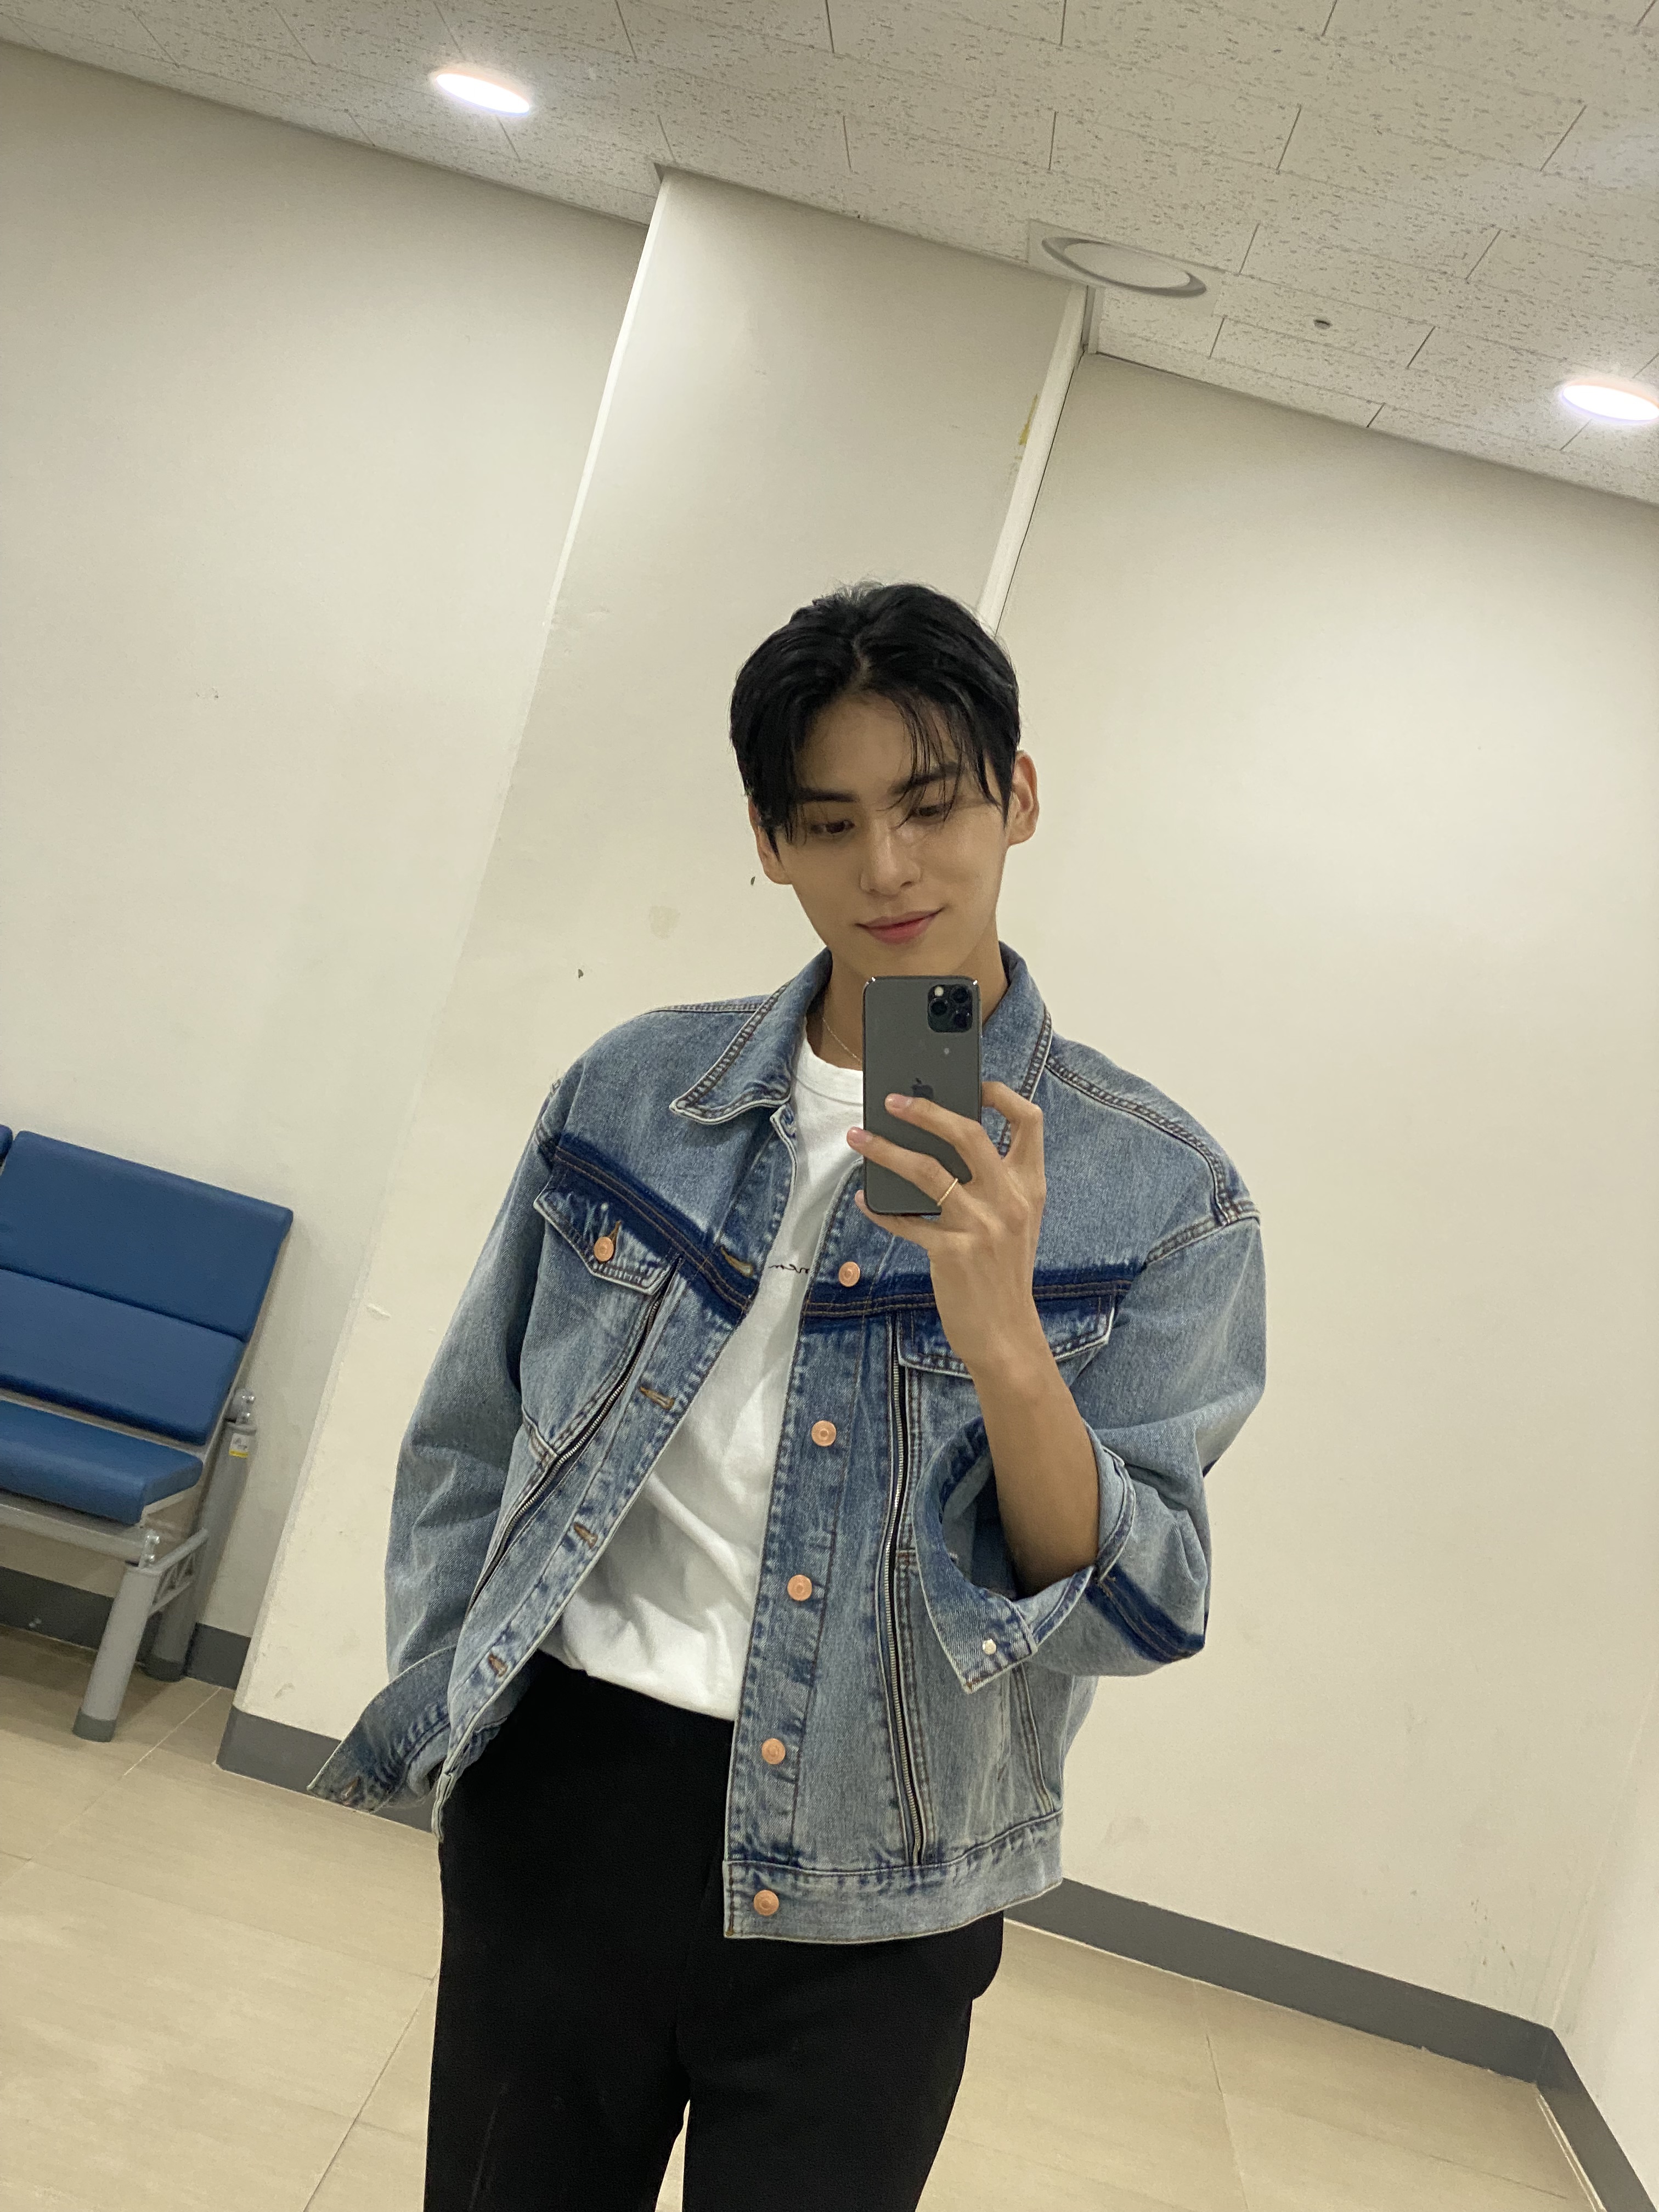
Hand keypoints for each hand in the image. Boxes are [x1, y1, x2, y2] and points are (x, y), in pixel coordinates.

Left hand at [848, 1081, 1047, 1382]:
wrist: (1006, 1334)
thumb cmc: (1003, 1273)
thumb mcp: (1015, 1222)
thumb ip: (994, 1184)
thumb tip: (943, 1143)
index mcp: (1031, 1187)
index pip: (1030, 1122)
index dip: (1002, 1095)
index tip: (974, 1085)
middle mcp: (1009, 1200)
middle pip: (967, 1133)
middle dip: (926, 1109)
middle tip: (892, 1100)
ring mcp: (981, 1225)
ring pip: (926, 1170)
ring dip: (885, 1149)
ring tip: (858, 1138)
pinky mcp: (952, 1251)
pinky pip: (906, 1220)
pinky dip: (881, 1209)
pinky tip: (866, 1200)